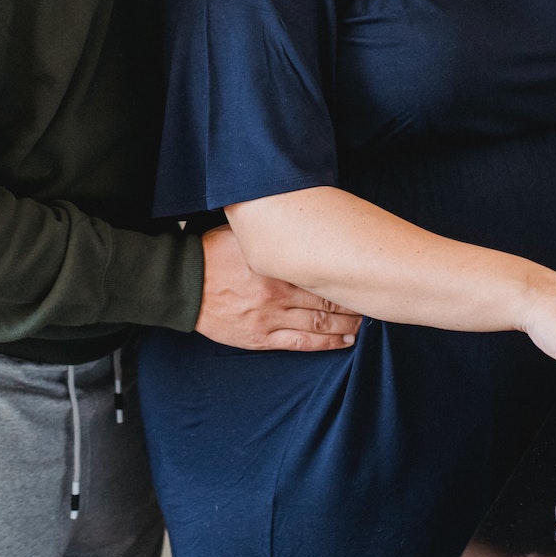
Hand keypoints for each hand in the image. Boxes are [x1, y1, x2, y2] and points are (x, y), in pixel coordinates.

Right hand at [194, 225, 359, 350]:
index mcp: (276, 265)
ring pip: (319, 324)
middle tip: (373, 300)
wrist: (183, 285)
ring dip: (346, 324)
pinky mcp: (260, 337)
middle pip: (327, 300)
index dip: (348, 275)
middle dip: (353, 302)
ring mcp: (270, 319)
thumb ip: (269, 230)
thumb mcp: (242, 233)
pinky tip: (344, 341)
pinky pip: (301, 344)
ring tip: (364, 321)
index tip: (366, 273)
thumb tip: (294, 212)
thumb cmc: (211, 254)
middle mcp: (278, 293)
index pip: (324, 271)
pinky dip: (326, 343)